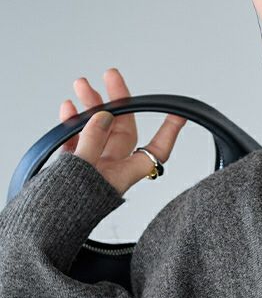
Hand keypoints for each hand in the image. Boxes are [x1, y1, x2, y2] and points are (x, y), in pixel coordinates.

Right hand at [59, 67, 186, 197]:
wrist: (46, 222)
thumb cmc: (70, 203)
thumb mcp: (84, 167)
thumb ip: (93, 140)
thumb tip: (103, 115)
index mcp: (125, 172)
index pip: (155, 150)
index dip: (168, 132)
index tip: (179, 114)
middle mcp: (113, 167)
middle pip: (121, 128)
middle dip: (116, 101)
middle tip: (110, 75)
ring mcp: (94, 164)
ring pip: (98, 128)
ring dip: (90, 106)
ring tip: (81, 85)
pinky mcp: (75, 164)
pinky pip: (78, 138)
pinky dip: (73, 122)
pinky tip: (68, 109)